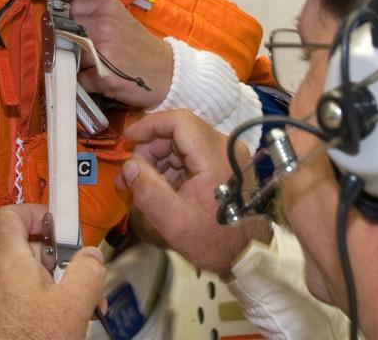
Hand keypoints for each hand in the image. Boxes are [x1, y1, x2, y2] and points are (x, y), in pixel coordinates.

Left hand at [0, 203, 104, 339]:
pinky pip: (9, 300)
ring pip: (17, 278)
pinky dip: (31, 304)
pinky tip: (53, 327)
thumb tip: (90, 253)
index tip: (60, 230)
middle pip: (20, 249)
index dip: (35, 213)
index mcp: (4, 259)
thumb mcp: (73, 305)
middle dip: (54, 260)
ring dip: (47, 286)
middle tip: (81, 281)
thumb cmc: (34, 339)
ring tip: (76, 311)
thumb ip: (87, 271)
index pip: (8, 215)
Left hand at [70, 0, 173, 108]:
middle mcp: (104, 26)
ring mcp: (102, 52)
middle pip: (64, 31)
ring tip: (95, 65)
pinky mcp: (103, 77)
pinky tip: (102, 79)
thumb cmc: (141, 46)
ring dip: (76, 63)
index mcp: (108, 8)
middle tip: (79, 50)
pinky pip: (80, 79)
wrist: (168, 72)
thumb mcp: (121, 19)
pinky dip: (87, 82)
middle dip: (67, 42)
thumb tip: (61, 19)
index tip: (69, 27)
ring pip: (68, 56)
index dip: (67, 19)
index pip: (71, 7)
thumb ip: (94, 15)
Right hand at [122, 110, 271, 278]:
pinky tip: (158, 188)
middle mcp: (225, 147)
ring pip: (183, 144)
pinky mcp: (225, 166)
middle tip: (129, 175)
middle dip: (150, 150)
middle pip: (179, 132)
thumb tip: (129, 165)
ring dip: (158, 160)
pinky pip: (192, 157)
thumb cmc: (214, 241)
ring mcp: (227, 155)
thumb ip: (148, 191)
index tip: (127, 139)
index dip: (150, 125)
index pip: (179, 121)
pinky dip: (172, 168)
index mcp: (215, 155)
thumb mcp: (175, 223)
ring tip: (138, 185)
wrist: (249, 257)